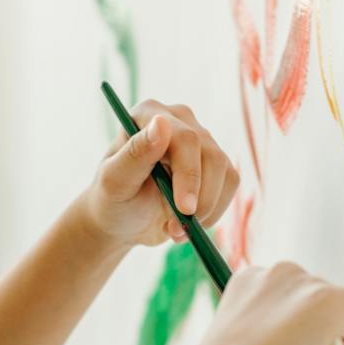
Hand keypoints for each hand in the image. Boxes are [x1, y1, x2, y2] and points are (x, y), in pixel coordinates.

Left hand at [78, 99, 239, 250]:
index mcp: (149, 114)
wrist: (123, 220)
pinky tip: (188, 223)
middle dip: (199, 199)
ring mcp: (201, 140)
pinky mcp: (215, 163)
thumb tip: (162, 123)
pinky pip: (231, 184)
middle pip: (210, 155)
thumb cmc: (112, 199)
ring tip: (175, 229)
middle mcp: (178, 120)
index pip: (184, 137)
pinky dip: (213, 212)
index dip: (189, 175)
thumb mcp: (114, 181)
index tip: (184, 208)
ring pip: (225, 171)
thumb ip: (136, 154)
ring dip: (205, 209)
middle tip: (176, 229)